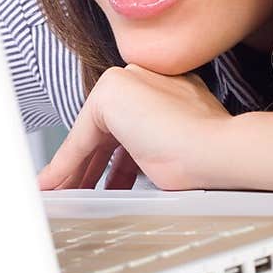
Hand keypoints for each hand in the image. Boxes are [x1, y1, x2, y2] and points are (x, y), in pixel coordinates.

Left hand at [36, 63, 235, 190]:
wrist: (218, 151)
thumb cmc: (208, 159)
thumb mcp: (173, 152)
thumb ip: (152, 150)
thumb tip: (129, 171)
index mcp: (168, 89)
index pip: (129, 127)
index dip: (113, 160)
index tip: (106, 183)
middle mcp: (146, 79)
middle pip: (107, 132)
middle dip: (91, 167)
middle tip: (80, 191)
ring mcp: (128, 81)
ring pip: (91, 136)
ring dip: (75, 169)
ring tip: (64, 194)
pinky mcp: (110, 93)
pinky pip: (80, 139)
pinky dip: (64, 165)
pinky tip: (53, 184)